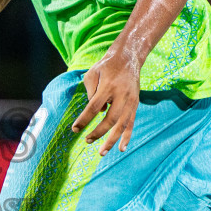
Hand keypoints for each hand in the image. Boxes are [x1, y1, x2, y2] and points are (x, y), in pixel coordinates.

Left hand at [70, 40, 145, 155]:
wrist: (128, 58)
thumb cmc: (106, 67)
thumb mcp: (92, 74)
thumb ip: (90, 92)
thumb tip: (94, 113)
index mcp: (108, 86)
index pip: (94, 107)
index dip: (84, 120)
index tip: (75, 129)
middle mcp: (121, 95)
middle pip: (110, 119)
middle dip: (99, 132)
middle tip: (87, 141)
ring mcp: (131, 101)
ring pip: (122, 124)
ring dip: (112, 140)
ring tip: (102, 152)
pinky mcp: (135, 105)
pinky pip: (131, 123)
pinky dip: (127, 137)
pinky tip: (121, 149)